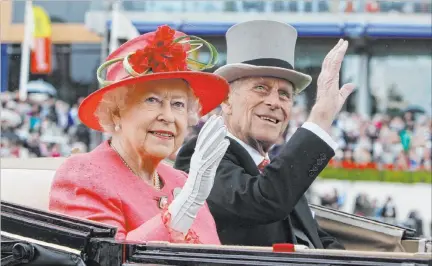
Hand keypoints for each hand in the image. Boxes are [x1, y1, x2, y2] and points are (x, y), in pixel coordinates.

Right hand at [168, 115, 229, 232]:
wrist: (193, 196)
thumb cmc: (200, 181)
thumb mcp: (204, 165)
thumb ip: (209, 156)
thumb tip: (215, 146)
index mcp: (197, 155)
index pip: (202, 137)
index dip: (208, 127)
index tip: (214, 118)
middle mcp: (197, 157)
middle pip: (205, 139)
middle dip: (212, 127)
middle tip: (219, 118)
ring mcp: (201, 163)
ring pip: (209, 147)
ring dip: (217, 136)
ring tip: (224, 128)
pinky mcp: (205, 171)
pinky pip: (213, 158)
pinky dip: (219, 150)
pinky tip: (226, 143)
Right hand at [308, 39, 354, 132]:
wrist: (324, 112)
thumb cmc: (330, 108)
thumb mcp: (340, 98)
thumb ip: (345, 90)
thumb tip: (351, 85)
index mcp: (327, 80)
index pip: (330, 65)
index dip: (335, 56)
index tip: (339, 48)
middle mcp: (324, 76)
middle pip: (329, 59)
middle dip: (335, 49)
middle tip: (341, 41)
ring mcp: (326, 76)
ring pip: (331, 59)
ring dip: (337, 49)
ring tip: (343, 42)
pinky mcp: (329, 77)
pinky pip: (334, 62)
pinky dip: (338, 53)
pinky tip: (342, 47)